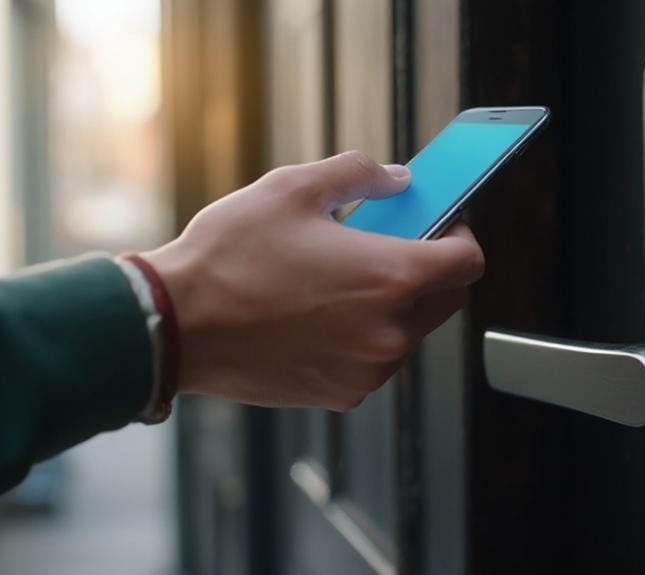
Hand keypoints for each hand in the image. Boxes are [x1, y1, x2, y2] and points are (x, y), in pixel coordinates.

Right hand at [142, 151, 484, 410]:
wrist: (175, 326)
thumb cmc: (228, 258)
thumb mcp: (293, 188)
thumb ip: (358, 173)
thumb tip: (396, 180)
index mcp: (389, 277)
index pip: (468, 261)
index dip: (461, 235)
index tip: (442, 224)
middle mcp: (388, 332)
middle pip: (446, 299)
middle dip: (428, 268)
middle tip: (389, 244)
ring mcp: (367, 370)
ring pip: (409, 331)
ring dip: (393, 303)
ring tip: (341, 278)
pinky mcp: (342, 393)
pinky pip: (375, 359)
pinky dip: (364, 335)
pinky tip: (321, 312)